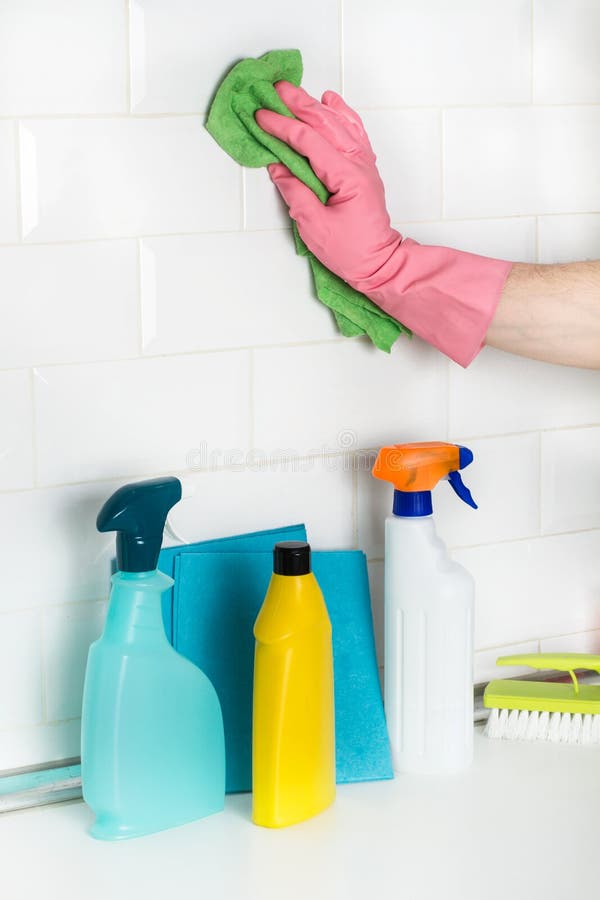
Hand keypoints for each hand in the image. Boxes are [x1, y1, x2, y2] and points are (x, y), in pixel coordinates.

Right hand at [255, 82, 400, 289]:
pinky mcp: (364, 168)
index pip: (309, 142)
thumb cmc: (351, 252)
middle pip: (326, 124)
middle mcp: (359, 164)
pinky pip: (353, 132)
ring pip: (339, 123)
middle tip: (275, 90)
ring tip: (295, 92)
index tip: (261, 116)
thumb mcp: (315, 228)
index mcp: (347, 177)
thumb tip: (278, 168)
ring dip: (315, 105)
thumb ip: (295, 194)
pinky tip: (330, 102)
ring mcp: (364, 164)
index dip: (283, 127)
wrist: (380, 264)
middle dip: (298, 105)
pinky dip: (341, 114)